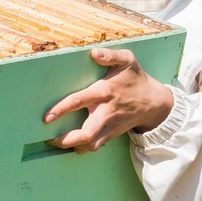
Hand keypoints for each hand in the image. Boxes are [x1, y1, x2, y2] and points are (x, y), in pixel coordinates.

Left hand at [43, 47, 174, 152]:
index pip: (79, 101)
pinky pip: (96, 146)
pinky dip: (82, 148)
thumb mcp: (128, 60)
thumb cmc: (136, 79)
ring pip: (91, 144)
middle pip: (86, 133)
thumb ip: (110, 55)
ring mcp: (110, 125)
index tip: (47, 117)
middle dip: (67, 140)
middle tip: (51, 139)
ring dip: (73, 146)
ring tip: (57, 142)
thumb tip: (93, 52)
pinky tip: (72, 144)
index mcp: (104, 92)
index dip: (61, 109)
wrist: (154, 103)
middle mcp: (106, 112)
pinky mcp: (112, 134)